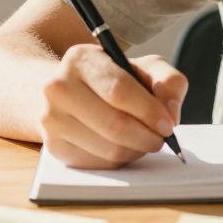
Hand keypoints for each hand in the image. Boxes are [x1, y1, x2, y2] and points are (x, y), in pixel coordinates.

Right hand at [39, 45, 186, 168]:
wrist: (68, 91)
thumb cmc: (113, 78)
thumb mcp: (144, 67)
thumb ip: (168, 82)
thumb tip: (171, 114)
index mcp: (81, 59)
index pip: (119, 90)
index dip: (149, 111)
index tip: (168, 124)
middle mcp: (58, 87)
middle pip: (113, 124)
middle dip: (146, 136)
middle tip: (162, 139)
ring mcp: (51, 119)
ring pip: (107, 149)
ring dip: (136, 150)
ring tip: (144, 139)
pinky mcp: (54, 146)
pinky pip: (98, 164)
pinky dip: (119, 160)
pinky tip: (124, 146)